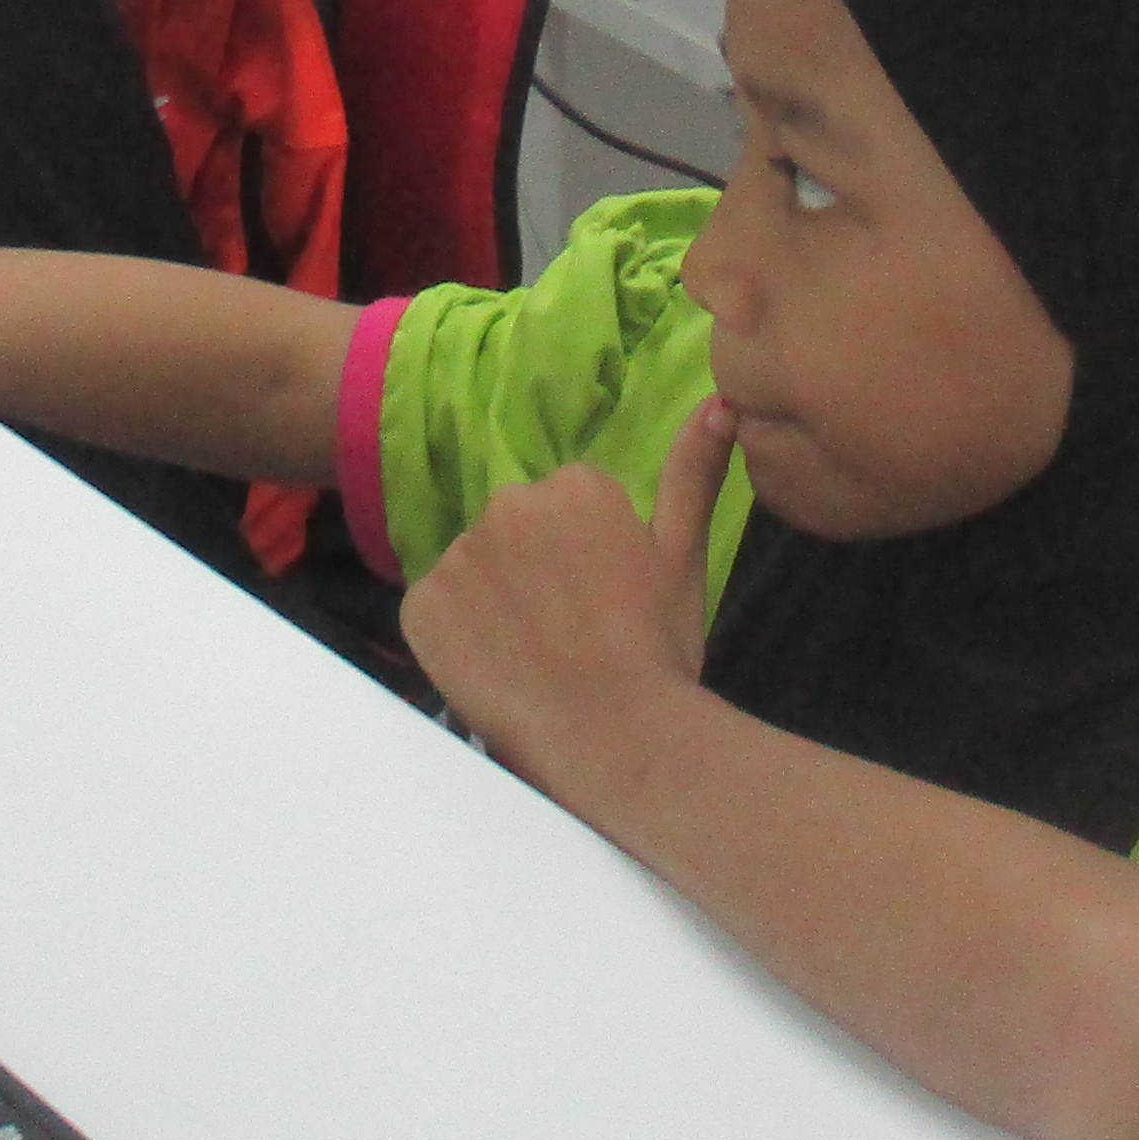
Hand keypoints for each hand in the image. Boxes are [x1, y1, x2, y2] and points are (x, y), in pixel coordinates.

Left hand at [400, 397, 738, 807]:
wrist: (613, 735)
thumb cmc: (657, 649)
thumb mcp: (684, 558)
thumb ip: (692, 475)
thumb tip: (718, 403)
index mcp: (575, 486)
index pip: (566, 508)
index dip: (582, 560)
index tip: (600, 603)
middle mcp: (508, 503)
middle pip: (513, 531)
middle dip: (532, 571)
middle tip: (566, 632)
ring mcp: (458, 555)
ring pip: (473, 571)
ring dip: (492, 603)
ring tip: (531, 657)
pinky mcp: (420, 607)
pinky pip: (434, 613)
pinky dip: (454, 639)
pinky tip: (492, 671)